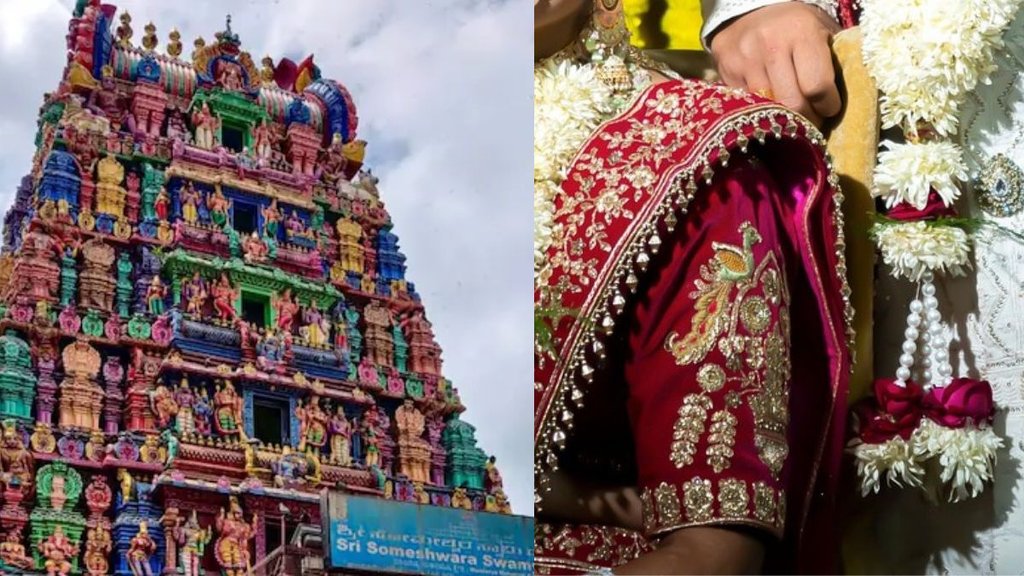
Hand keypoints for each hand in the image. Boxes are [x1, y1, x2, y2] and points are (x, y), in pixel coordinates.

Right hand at [710, 2, 840, 125]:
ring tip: (793, 116)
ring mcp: (745, 59)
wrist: (750, 11)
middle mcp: (771, 45)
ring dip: (784, 118)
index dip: (827, 105)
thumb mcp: (821, 31)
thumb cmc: (795, 25)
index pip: (817, 86)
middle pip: (793, 102)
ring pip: (769, 108)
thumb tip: (855, 91)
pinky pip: (749, 105)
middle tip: (812, 120)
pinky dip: (762, 110)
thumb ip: (837, 57)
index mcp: (801, 32)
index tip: (829, 108)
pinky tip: (770, 106)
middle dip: (807, 118)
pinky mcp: (726, 71)